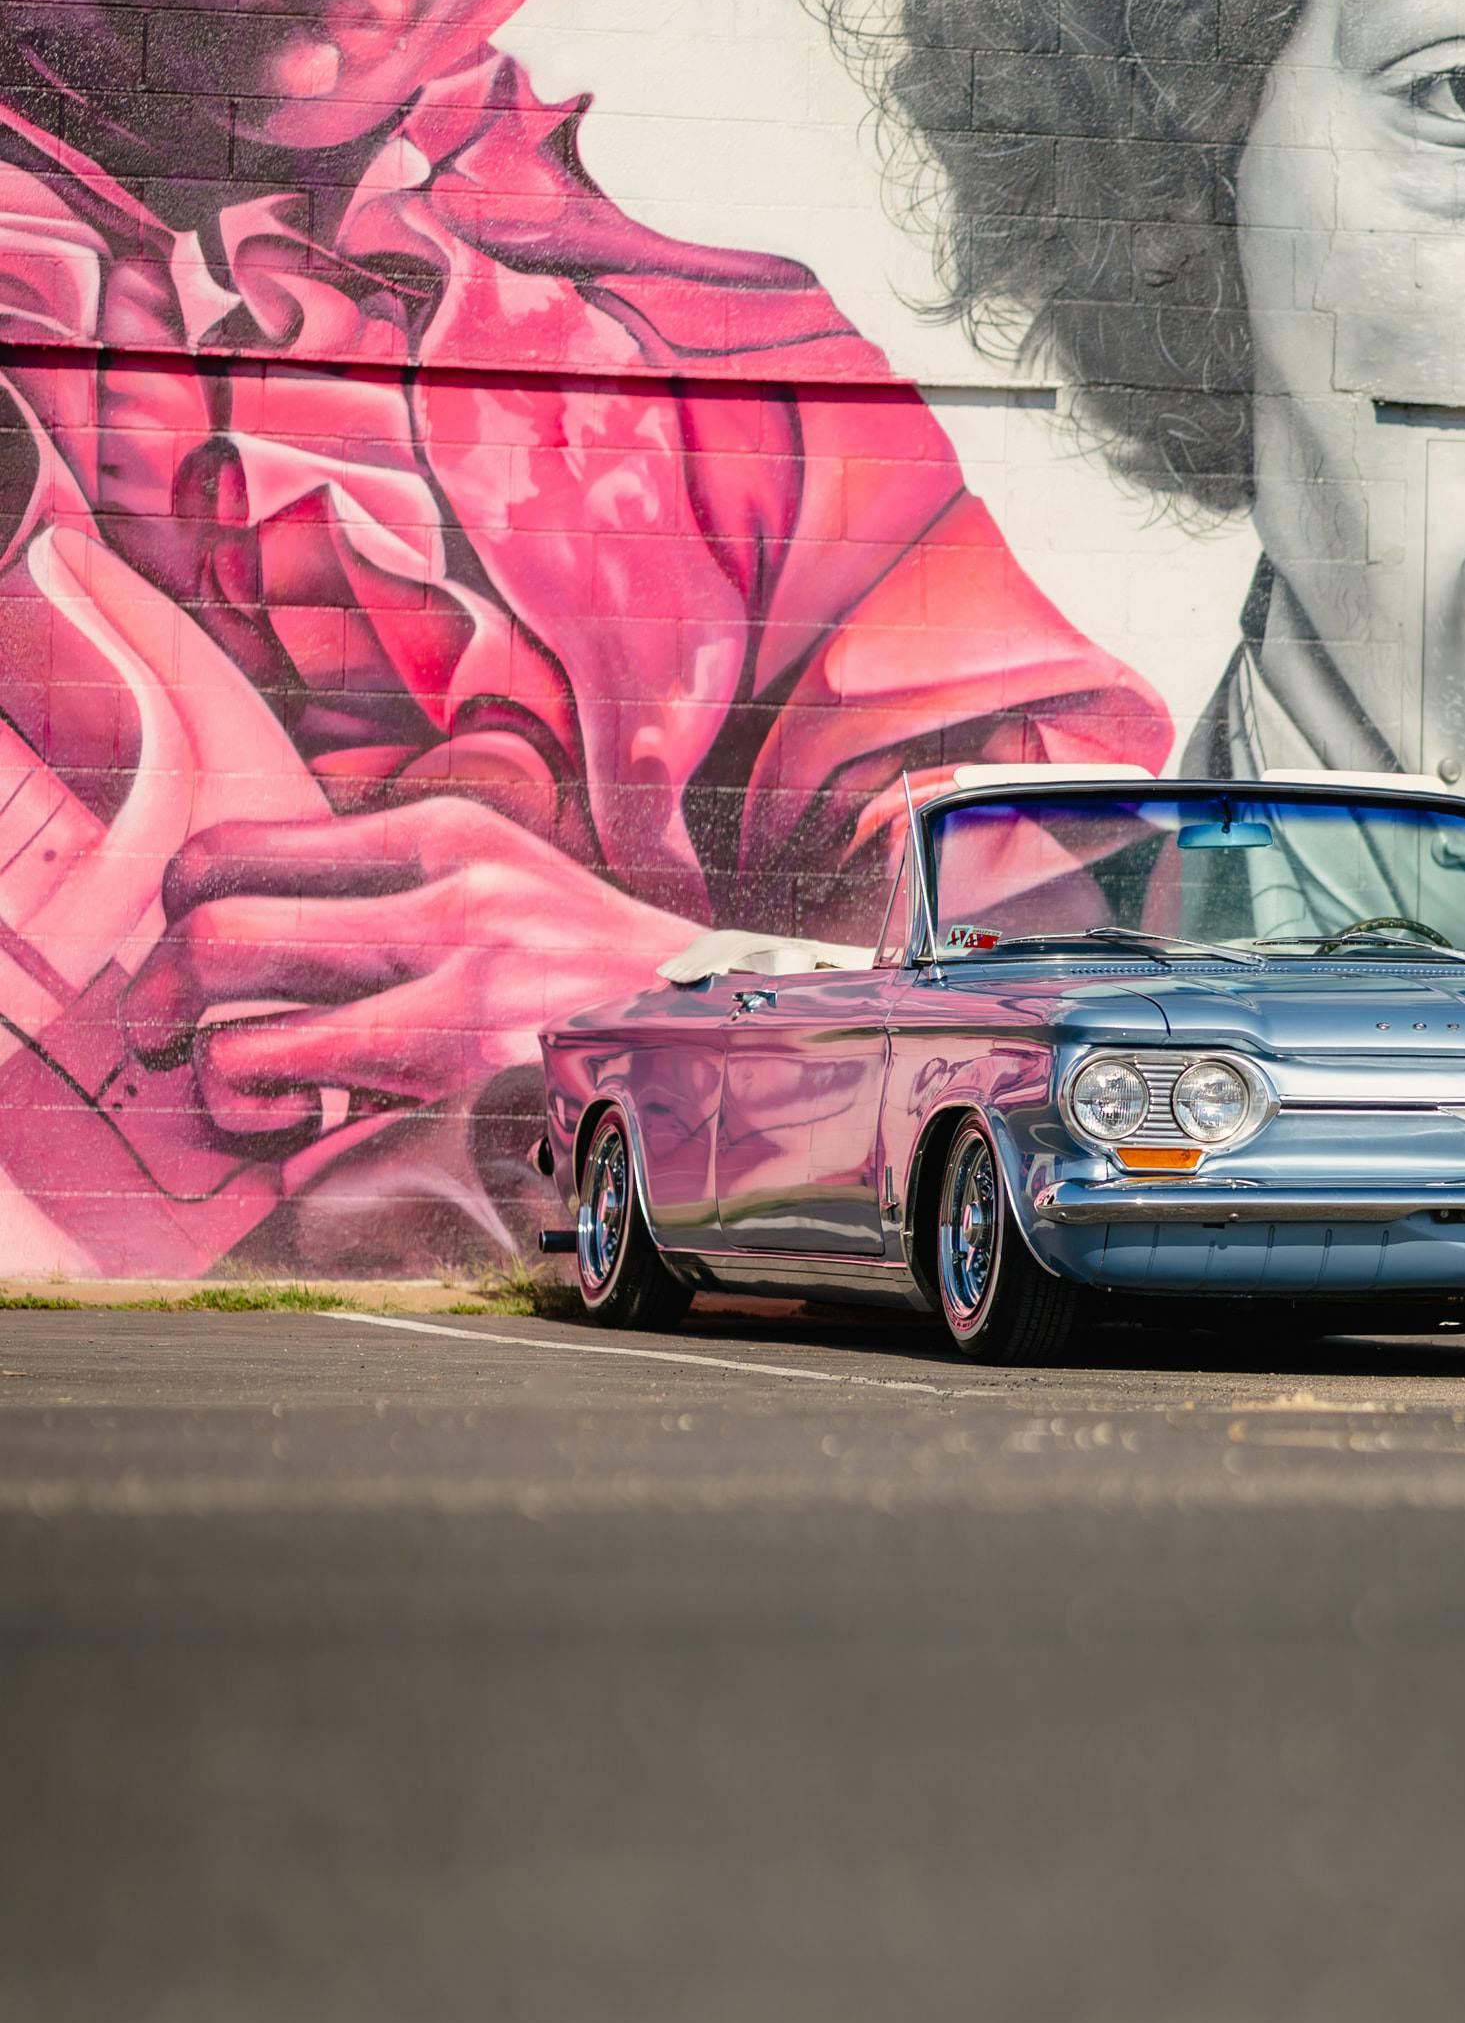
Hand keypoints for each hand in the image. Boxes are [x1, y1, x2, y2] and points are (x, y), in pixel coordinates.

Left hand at [124, 796, 691, 1139]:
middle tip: (166, 1041)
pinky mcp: (481, 1131)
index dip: (174, 908)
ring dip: (223, 1100)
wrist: (750, 1051)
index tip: (181, 952)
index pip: (235, 845)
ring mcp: (467, 1028)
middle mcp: (456, 918)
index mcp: (453, 838)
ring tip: (264, 1109)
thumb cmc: (611, 982)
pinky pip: (314, 1171)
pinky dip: (301, 1183)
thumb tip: (236, 915)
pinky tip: (345, 1166)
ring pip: (240, 1058)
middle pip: (212, 939)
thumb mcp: (514, 880)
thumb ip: (396, 884)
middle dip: (156, 1003)